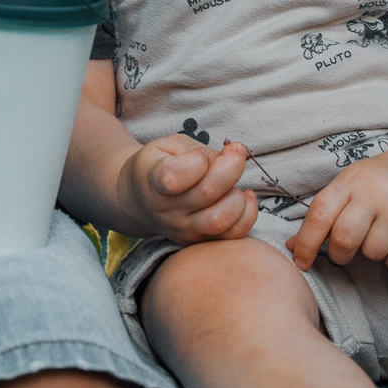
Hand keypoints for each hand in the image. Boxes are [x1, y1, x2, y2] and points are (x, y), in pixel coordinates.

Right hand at [125, 134, 258, 242]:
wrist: (139, 200)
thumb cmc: (160, 165)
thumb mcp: (171, 147)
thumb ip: (201, 150)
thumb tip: (235, 153)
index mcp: (154, 181)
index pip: (173, 177)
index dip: (196, 160)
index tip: (201, 153)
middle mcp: (167, 210)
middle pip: (207, 193)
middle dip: (231, 166)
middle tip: (236, 152)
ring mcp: (184, 230)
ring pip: (221, 220)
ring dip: (237, 195)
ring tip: (233, 183)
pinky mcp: (201, 241)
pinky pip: (233, 234)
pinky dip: (247, 214)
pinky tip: (244, 196)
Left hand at [285, 145, 387, 271]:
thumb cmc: (380, 181)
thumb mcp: (349, 186)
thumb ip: (323, 214)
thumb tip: (292, 248)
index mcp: (350, 181)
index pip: (319, 215)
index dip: (306, 244)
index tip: (302, 263)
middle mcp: (374, 191)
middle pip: (343, 239)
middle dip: (341, 254)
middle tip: (349, 250)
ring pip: (372, 253)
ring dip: (373, 253)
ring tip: (383, 233)